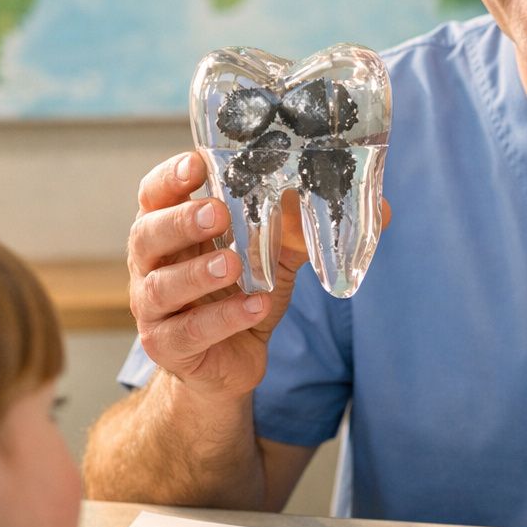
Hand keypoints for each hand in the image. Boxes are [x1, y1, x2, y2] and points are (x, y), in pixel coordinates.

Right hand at [126, 152, 308, 399]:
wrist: (229, 363)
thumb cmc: (241, 294)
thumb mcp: (273, 255)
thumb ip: (304, 227)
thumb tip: (380, 208)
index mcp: (170, 230)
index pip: (153, 194)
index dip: (170, 178)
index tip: (197, 164)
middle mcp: (151, 265)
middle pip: (147, 235)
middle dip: (180, 222)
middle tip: (217, 213)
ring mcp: (153, 309)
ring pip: (161, 287)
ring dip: (197, 274)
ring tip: (233, 265)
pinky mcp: (168, 346)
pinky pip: (190, 331)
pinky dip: (224, 319)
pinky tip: (256, 307)